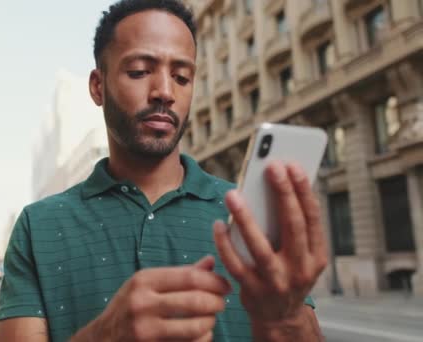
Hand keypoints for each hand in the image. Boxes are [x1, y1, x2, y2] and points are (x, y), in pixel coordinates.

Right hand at [75, 256, 231, 341]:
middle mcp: (142, 303)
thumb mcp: (147, 285)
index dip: (214, 281)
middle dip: (217, 302)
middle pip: (196, 301)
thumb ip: (179, 275)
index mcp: (143, 280)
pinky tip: (201, 335)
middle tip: (222, 303)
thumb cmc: (129, 307)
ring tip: (211, 319)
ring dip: (211, 322)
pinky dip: (203, 339)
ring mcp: (146, 329)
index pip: (190, 276)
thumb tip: (210, 262)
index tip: (225, 286)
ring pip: (196, 326)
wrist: (103, 338)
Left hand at [213, 162, 327, 323]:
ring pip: (260, 246)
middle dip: (283, 193)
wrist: (280, 317)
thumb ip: (292, 229)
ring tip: (233, 194)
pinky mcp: (253, 291)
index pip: (312, 217)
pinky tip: (218, 224)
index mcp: (316, 256)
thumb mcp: (301, 256)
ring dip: (245, 218)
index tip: (292, 165)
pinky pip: (235, 264)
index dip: (302, 190)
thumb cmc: (287, 274)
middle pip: (293, 226)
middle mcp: (301, 269)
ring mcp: (276, 282)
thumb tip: (276, 189)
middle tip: (270, 166)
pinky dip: (225, 243)